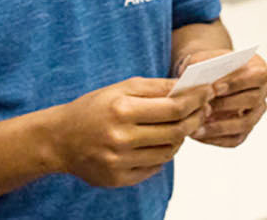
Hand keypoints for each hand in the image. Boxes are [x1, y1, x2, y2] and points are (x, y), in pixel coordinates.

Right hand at [49, 77, 209, 187]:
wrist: (59, 139)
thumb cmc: (92, 109)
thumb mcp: (118, 89)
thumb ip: (154, 88)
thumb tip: (187, 87)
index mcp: (121, 110)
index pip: (173, 108)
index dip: (196, 100)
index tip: (207, 92)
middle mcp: (121, 137)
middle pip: (176, 131)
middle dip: (195, 118)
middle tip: (203, 109)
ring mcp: (120, 161)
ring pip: (169, 152)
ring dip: (180, 137)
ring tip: (180, 125)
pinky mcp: (119, 178)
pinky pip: (155, 167)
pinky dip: (163, 154)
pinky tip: (159, 142)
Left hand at [179, 51, 266, 147]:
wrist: (202, 77)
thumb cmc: (204, 65)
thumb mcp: (201, 59)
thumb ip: (201, 65)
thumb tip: (197, 79)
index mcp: (258, 69)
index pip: (257, 76)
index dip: (237, 83)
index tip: (215, 87)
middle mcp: (263, 91)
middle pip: (252, 100)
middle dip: (226, 104)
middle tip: (205, 107)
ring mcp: (256, 112)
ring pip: (245, 123)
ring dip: (221, 125)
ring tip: (199, 125)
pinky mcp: (246, 129)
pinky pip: (235, 138)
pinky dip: (216, 138)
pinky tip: (198, 134)